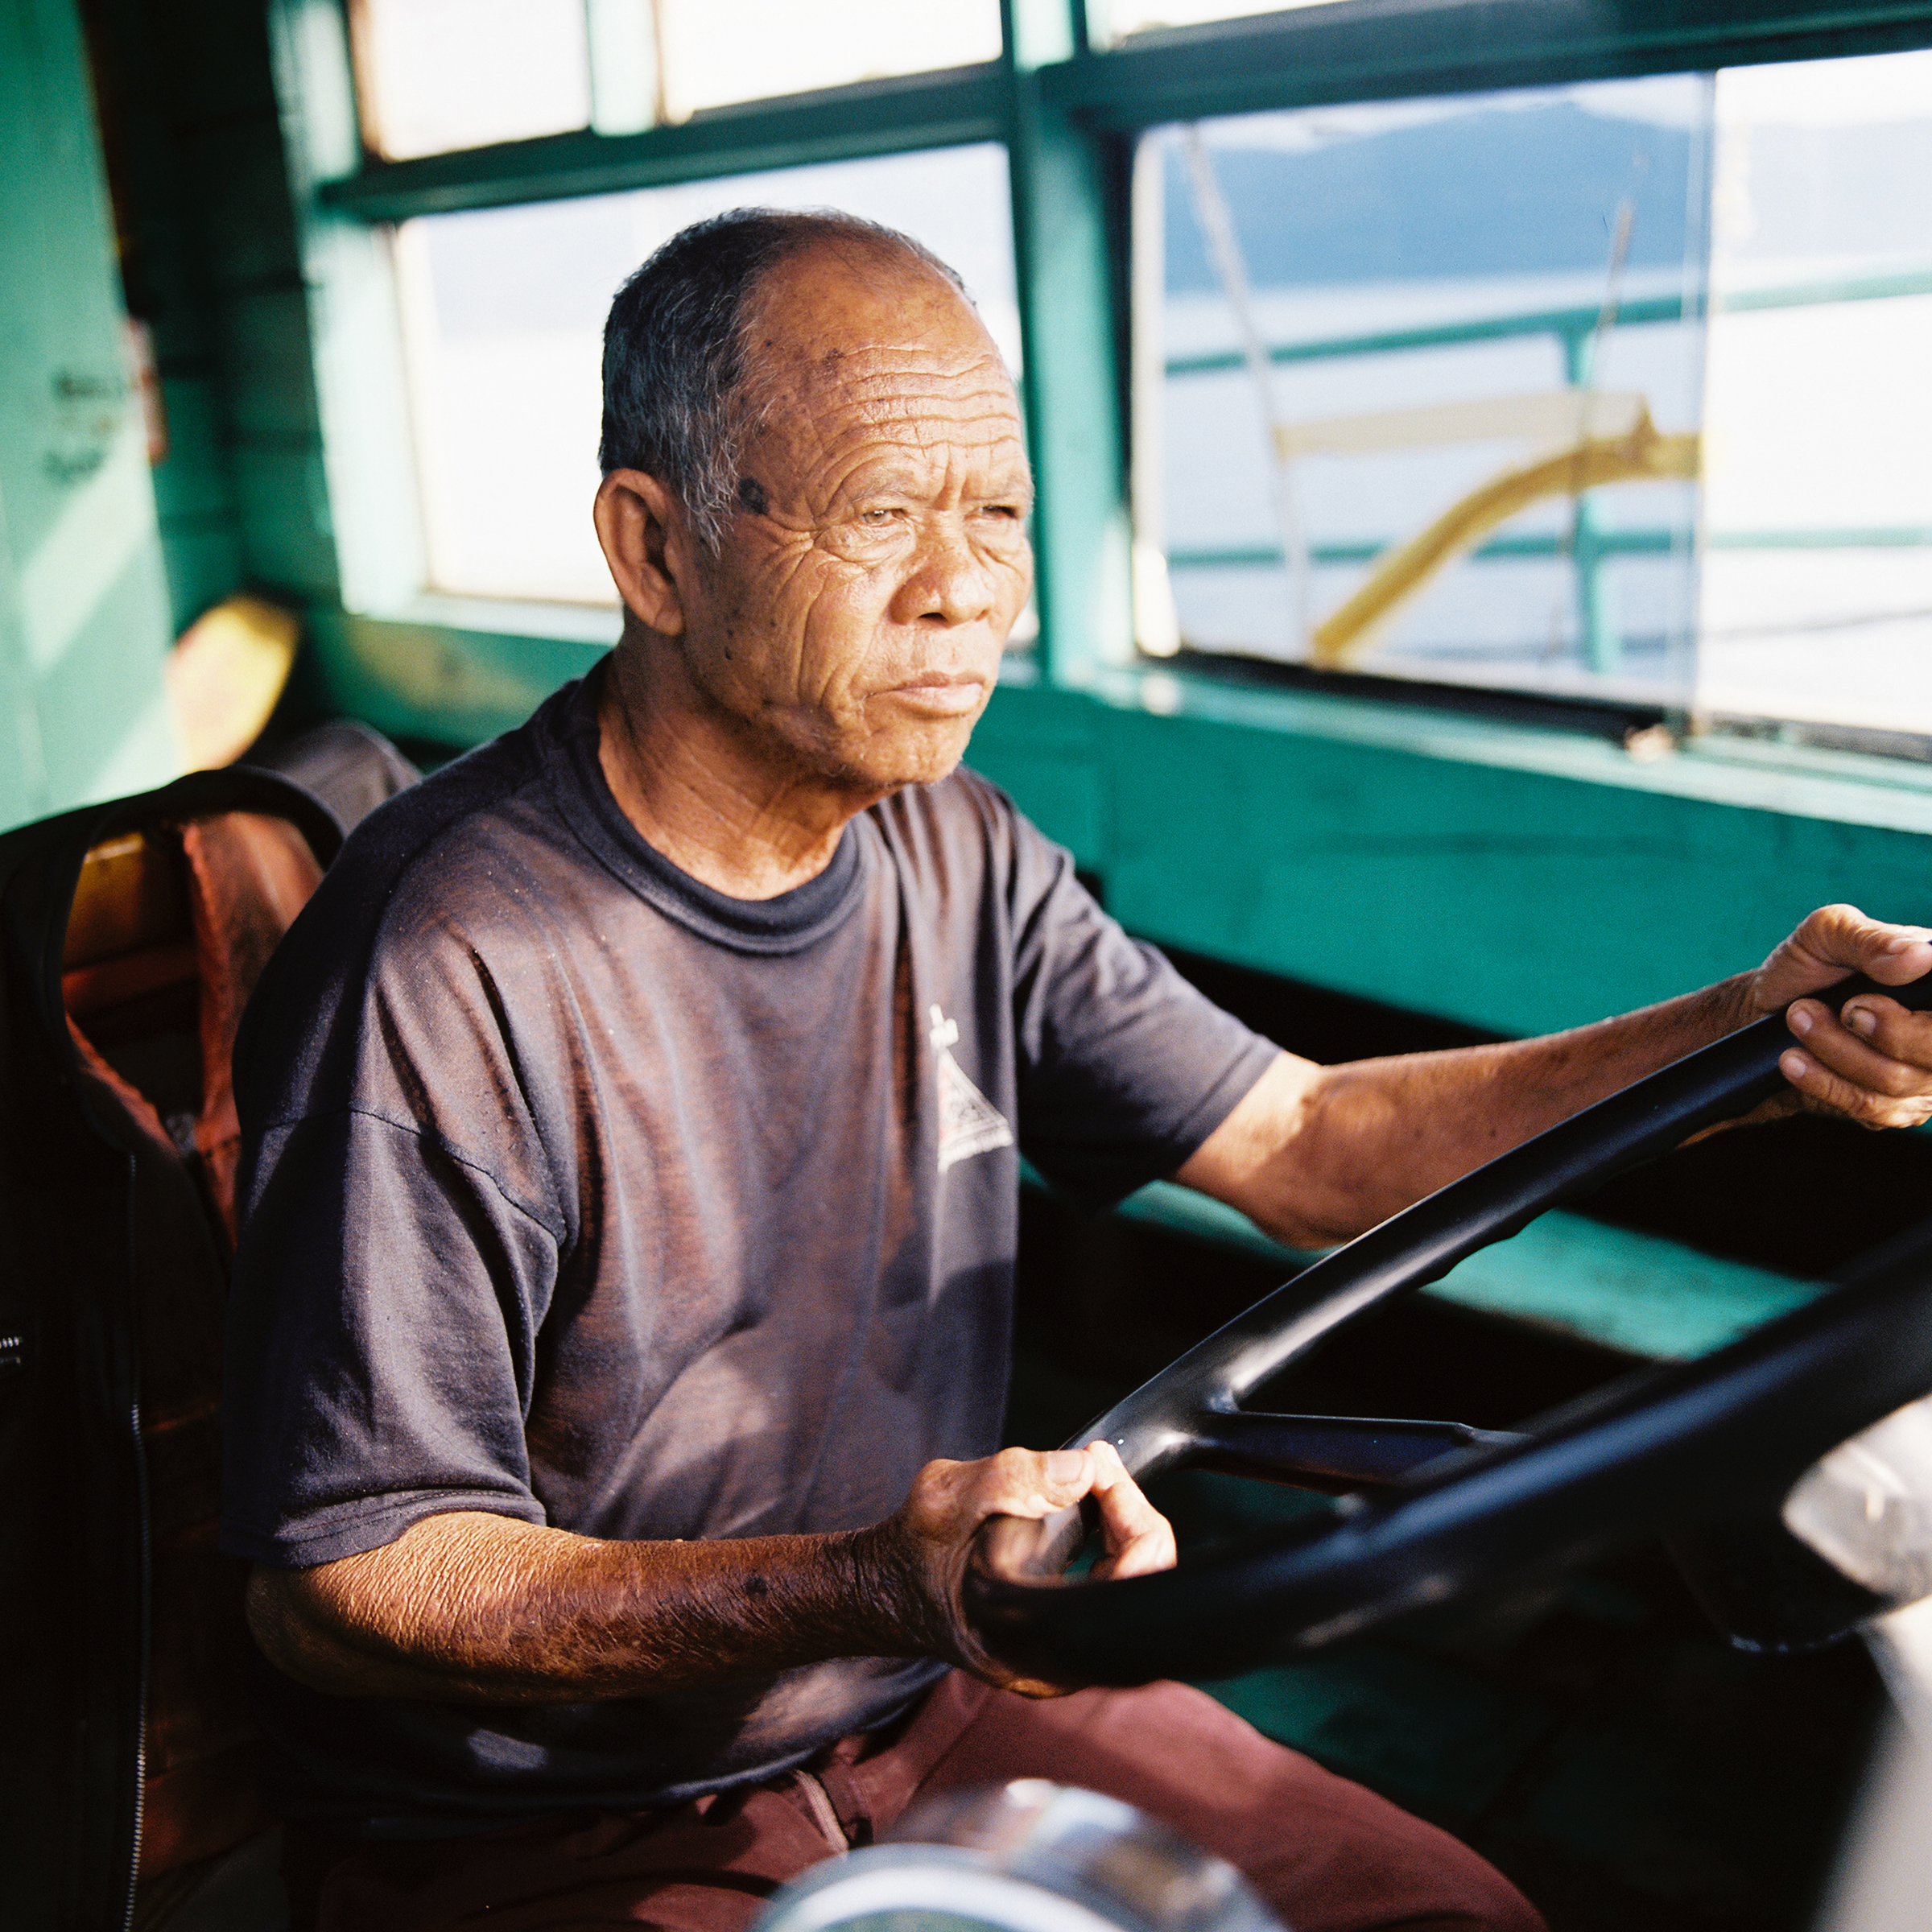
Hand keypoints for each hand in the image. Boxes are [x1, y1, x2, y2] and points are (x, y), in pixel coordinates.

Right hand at [860, 1441, 1174, 1696]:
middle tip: (1096, 1464)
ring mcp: (1062, 1659)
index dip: (1130, 1514)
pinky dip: (1109, 1540)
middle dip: (1128, 1510)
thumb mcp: (948, 1496)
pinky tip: (1086, 1509)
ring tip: (1090, 1480)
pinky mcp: (1062, 1640)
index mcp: (1032, 1643)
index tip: (1099, 1469)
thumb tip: (1086, 1469)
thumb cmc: (912, 1550)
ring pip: (1132, 1585)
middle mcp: (1056, 1666)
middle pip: (1142, 1583)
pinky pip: (1111, 1587)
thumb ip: (1016, 1477)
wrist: (884, 1588)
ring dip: (1120, 1522)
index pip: (1130, 1585)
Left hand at [1744, 904, 1931, 1128]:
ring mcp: (1926, 1075)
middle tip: (1833, 1009)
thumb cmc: (1806, 967)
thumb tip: (1918, 957)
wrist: (1765, 1014)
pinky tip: (1794, 1061)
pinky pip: (1872, 1108)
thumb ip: (1872, 940)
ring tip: (1797, 1020)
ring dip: (1835, 1052)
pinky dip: (1825, 1083)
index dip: (1917, 1022)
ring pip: (1896, 1081)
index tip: (1859, 1002)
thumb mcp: (1827, 934)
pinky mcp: (1898, 1107)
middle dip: (1880, 1033)